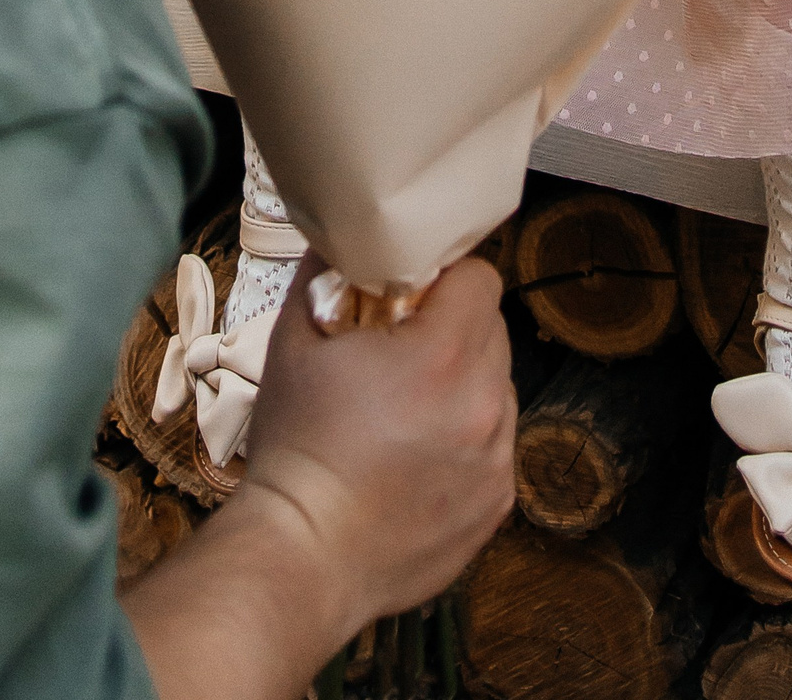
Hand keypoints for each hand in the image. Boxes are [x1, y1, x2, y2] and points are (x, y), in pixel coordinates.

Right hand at [244, 255, 516, 626]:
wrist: (303, 555)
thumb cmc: (296, 447)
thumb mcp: (293, 343)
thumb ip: (321, 275)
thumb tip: (337, 237)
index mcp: (442, 357)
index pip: (480, 279)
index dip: (447, 276)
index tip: (412, 291)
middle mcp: (484, 405)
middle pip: (492, 330)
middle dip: (454, 327)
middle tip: (402, 346)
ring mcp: (497, 460)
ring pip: (498, 387)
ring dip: (464, 383)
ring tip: (409, 408)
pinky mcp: (497, 504)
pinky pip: (496, 445)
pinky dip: (468, 438)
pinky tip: (419, 455)